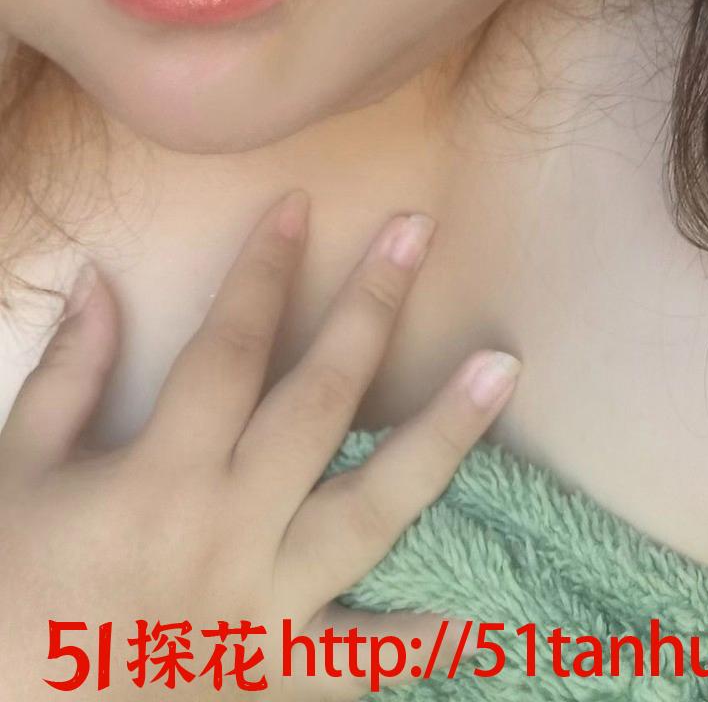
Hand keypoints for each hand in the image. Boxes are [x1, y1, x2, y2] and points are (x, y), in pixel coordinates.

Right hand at [0, 191, 522, 698]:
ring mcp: (264, 606)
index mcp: (159, 475)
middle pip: (320, 402)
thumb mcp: (18, 470)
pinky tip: (484, 610)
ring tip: (503, 367)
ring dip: (444, 434)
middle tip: (419, 231)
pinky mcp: (277, 674)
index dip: (266, 271)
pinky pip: (362, 660)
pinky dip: (422, 639)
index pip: (230, 349)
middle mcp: (227, 529)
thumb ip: (67, 373)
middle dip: (372, 307)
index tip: (301, 207)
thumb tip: (100, 279)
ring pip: (373, 510)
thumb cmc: (10, 587)